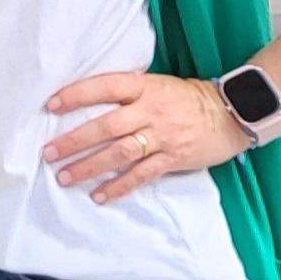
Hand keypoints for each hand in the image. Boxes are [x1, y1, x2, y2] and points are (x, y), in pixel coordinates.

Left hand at [42, 71, 253, 203]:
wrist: (231, 112)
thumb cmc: (186, 97)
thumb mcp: (157, 84)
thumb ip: (128, 91)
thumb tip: (87, 99)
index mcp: (145, 87)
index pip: (105, 87)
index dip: (77, 95)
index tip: (51, 106)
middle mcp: (151, 111)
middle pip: (106, 126)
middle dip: (74, 141)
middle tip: (48, 153)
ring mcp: (162, 136)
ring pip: (120, 153)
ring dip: (89, 167)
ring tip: (65, 177)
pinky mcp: (173, 158)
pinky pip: (142, 175)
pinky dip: (120, 186)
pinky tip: (100, 195)